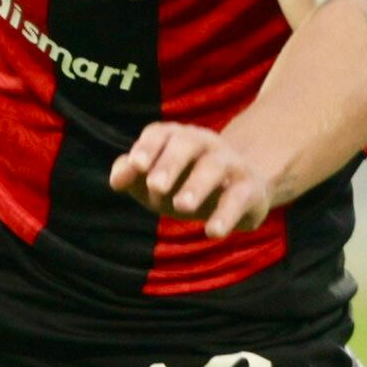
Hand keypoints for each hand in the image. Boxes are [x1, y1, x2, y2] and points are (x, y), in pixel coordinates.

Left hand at [107, 118, 285, 237]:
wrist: (240, 190)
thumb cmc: (185, 182)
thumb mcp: (155, 181)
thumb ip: (132, 176)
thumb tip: (116, 180)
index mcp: (177, 137)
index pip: (160, 134)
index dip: (147, 147)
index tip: (136, 165)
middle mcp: (204, 143)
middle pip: (186, 144)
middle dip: (170, 164)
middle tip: (155, 186)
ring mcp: (230, 162)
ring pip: (214, 167)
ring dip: (197, 185)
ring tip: (181, 207)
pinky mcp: (251, 188)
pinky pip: (239, 197)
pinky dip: (227, 215)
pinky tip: (212, 232)